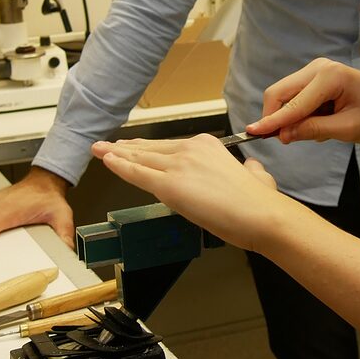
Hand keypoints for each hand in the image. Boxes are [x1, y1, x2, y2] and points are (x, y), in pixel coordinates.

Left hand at [92, 135, 300, 251]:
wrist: (261, 213)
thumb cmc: (260, 200)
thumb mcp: (258, 174)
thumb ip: (251, 170)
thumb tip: (253, 170)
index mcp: (208, 145)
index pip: (168, 146)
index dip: (146, 147)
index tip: (132, 145)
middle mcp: (190, 149)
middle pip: (150, 149)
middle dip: (125, 148)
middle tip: (106, 146)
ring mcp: (178, 165)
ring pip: (139, 159)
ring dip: (116, 155)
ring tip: (98, 150)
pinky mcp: (169, 185)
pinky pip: (137, 174)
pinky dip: (119, 166)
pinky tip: (106, 161)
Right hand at [250, 58, 359, 145]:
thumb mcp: (347, 129)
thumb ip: (314, 130)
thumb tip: (283, 134)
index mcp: (330, 77)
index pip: (294, 103)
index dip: (272, 120)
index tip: (252, 132)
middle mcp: (319, 68)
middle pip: (279, 93)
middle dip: (276, 118)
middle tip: (285, 140)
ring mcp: (315, 70)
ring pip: (284, 96)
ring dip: (293, 117)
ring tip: (324, 128)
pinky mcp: (314, 77)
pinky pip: (295, 98)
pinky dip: (301, 114)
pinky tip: (325, 120)